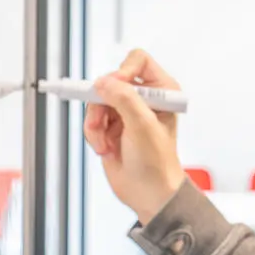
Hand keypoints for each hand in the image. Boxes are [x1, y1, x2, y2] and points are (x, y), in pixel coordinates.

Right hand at [82, 49, 185, 222]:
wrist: (148, 194)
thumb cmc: (157, 163)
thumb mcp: (142, 126)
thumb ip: (124, 98)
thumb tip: (103, 82)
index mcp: (162, 91)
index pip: (138, 61)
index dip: (123, 71)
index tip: (115, 89)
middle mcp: (144, 98)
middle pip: (110, 80)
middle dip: (103, 104)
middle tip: (102, 121)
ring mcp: (126, 112)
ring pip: (97, 100)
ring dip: (95, 122)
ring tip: (104, 142)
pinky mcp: (111, 127)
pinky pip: (92, 119)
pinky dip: (93, 133)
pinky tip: (105, 148)